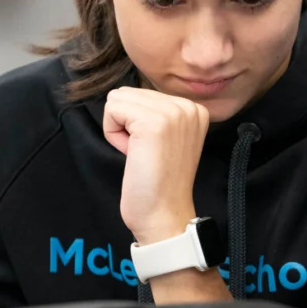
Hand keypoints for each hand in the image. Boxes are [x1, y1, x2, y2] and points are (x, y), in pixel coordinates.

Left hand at [103, 87, 210, 244]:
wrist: (164, 214)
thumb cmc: (159, 182)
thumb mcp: (168, 137)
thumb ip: (156, 113)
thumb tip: (122, 95)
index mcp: (194, 108)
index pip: (142, 94)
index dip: (137, 123)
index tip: (154, 149)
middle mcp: (187, 106)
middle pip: (128, 93)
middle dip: (126, 123)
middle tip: (145, 153)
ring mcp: (172, 113)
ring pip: (118, 100)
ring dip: (119, 128)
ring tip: (140, 153)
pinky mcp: (152, 123)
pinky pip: (112, 110)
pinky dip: (113, 135)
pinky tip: (132, 154)